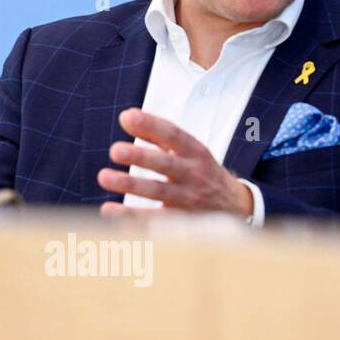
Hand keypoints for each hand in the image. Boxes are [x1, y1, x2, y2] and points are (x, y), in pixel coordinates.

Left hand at [97, 108, 252, 217]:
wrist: (235, 207)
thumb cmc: (202, 171)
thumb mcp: (189, 150)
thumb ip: (158, 134)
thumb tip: (127, 117)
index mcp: (195, 152)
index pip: (174, 135)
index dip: (151, 125)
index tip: (127, 117)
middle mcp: (194, 174)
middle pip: (167, 164)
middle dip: (141, 156)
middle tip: (115, 150)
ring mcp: (189, 199)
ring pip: (159, 192)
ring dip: (131, 185)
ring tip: (104, 177)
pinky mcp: (181, 221)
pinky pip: (154, 220)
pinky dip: (131, 216)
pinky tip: (109, 210)